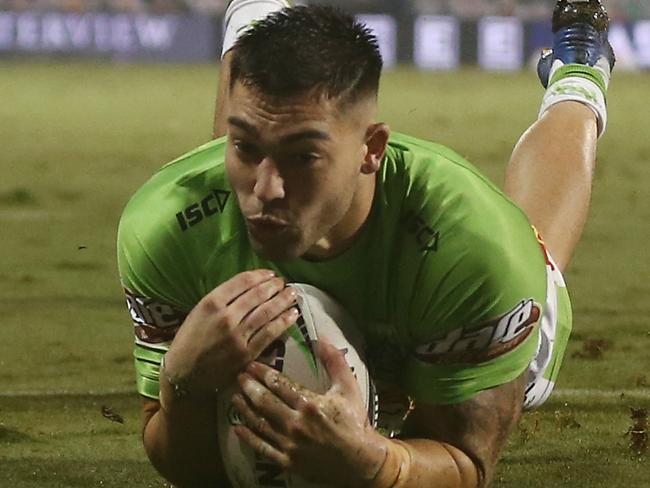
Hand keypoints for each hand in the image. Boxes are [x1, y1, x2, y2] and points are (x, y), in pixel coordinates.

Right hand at [163, 270, 298, 395]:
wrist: (184, 374)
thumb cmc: (190, 340)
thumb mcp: (199, 311)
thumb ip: (222, 299)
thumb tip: (251, 286)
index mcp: (211, 302)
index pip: (242, 281)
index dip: (261, 275)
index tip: (271, 274)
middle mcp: (226, 317)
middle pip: (258, 295)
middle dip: (275, 286)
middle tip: (284, 283)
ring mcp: (238, 336)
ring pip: (267, 312)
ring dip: (283, 301)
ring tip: (292, 294)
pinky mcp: (247, 353)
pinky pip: (270, 333)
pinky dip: (283, 322)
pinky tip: (292, 314)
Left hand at [232, 339, 388, 486]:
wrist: (361, 461)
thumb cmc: (354, 421)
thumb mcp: (348, 387)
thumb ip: (334, 361)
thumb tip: (321, 338)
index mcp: (310, 404)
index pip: (279, 384)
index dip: (262, 373)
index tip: (251, 365)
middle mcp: (296, 424)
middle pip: (264, 402)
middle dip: (249, 387)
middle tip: (238, 376)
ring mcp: (290, 444)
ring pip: (260, 424)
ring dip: (244, 409)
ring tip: (234, 397)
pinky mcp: (287, 461)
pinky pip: (262, 448)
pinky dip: (248, 437)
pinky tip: (238, 427)